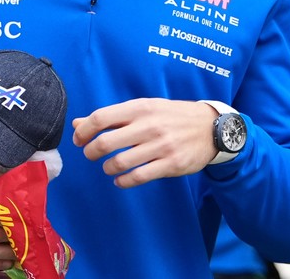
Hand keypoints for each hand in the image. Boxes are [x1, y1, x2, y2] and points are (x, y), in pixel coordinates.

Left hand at [72, 98, 219, 187]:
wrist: (211, 126)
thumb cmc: (172, 116)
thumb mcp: (144, 108)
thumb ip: (113, 117)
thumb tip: (78, 124)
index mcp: (140, 108)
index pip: (100, 118)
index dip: (83, 131)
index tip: (79, 140)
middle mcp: (149, 125)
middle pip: (105, 142)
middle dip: (90, 152)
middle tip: (91, 155)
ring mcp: (161, 146)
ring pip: (120, 162)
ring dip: (107, 168)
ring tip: (109, 167)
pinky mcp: (171, 164)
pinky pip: (138, 177)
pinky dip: (123, 181)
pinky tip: (121, 180)